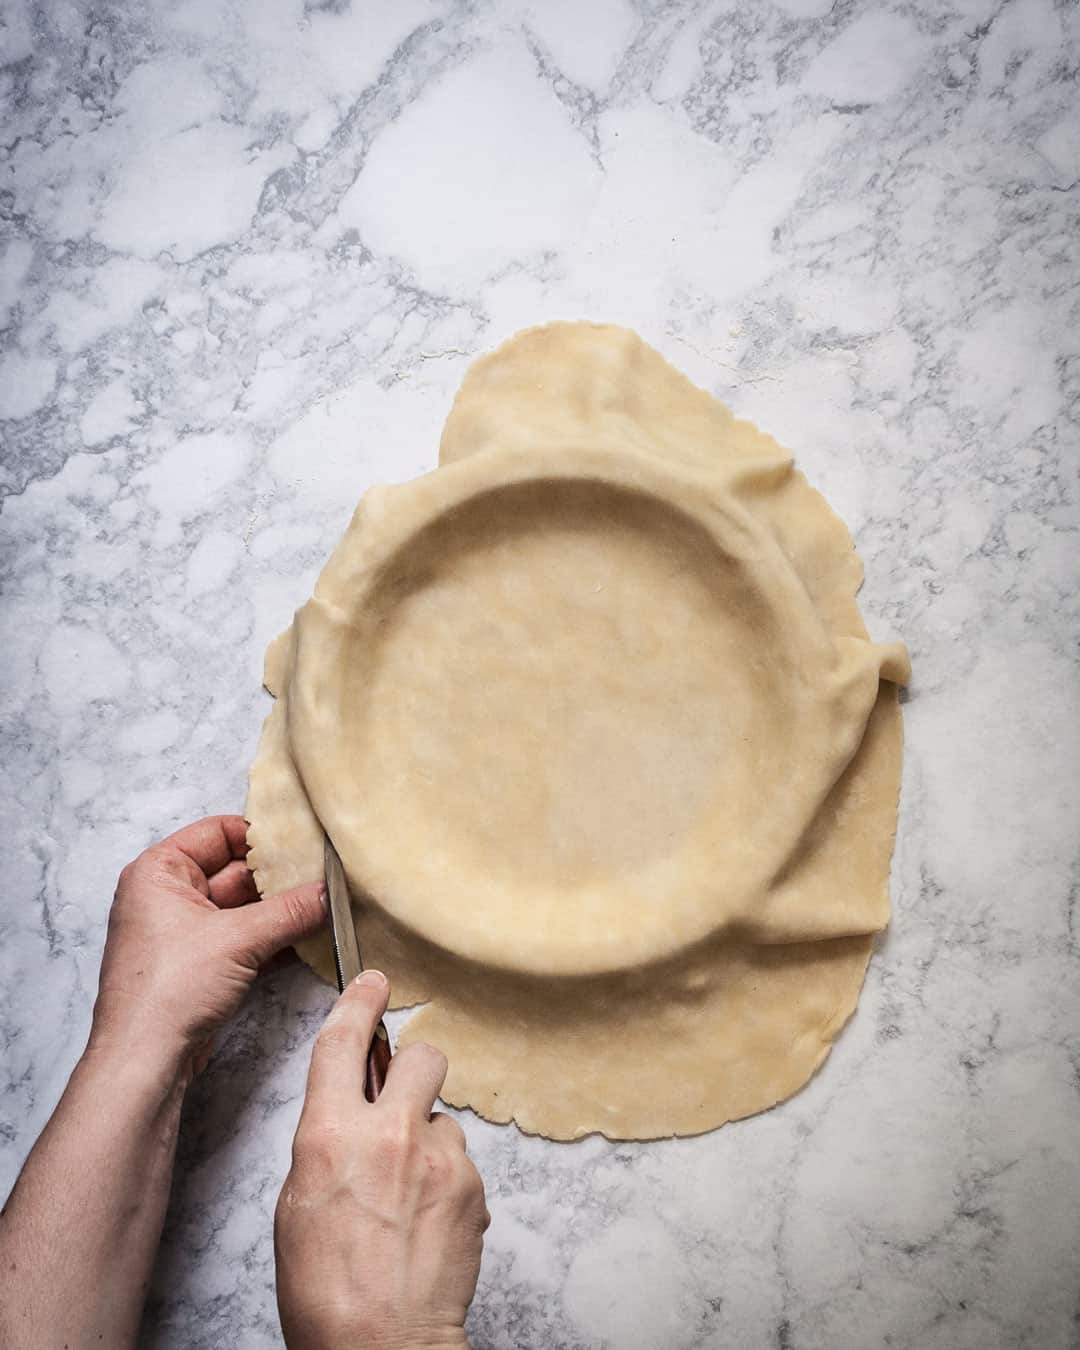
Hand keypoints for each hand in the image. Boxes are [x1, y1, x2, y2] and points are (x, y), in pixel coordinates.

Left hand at [91, 815, 325, 1073]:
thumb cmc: (168, 991)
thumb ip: (292, 910)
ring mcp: (185, 934)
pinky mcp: (200, 967)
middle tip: (326, 877)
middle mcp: (168, 897)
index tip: (304, 841)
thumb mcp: (239, 938)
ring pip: (244, 909)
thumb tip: (331, 892)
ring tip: (326, 905)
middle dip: (281, 878)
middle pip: (236, 872)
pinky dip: (275, 939)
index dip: (262, 837)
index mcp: (159, 871)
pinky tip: (310, 938)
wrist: (145, 1061)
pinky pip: (245, 940)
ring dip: (282, 912)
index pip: (219, 832)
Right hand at [275, 971, 489, 1349]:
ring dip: (427, 1138)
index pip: (344, 1042)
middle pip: (420, 1054)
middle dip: (412, 1066)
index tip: (373, 983)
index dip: (359, 1001)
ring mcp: (438, 1159)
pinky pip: (459, 1160)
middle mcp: (389, 1136)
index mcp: (330, 1136)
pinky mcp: (472, 1186)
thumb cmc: (325, 1290)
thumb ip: (327, 1143)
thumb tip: (348, 1116)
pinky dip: (445, 1180)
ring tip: (407, 1193)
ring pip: (442, 1115)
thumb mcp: (298, 1203)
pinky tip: (426, 1220)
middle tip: (400, 1098)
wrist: (382, 1346)